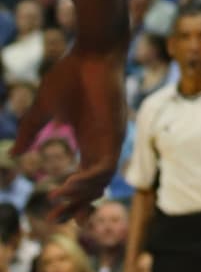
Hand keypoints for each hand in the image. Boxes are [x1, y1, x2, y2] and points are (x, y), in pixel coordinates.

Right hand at [14, 47, 126, 221]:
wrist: (93, 52)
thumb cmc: (71, 75)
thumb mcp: (44, 108)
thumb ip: (31, 131)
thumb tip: (15, 153)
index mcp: (89, 141)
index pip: (84, 179)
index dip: (72, 199)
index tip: (53, 213)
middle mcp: (102, 145)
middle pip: (95, 187)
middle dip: (77, 206)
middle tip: (55, 219)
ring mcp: (110, 140)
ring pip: (100, 181)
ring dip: (79, 194)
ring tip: (57, 198)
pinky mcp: (114, 133)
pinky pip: (105, 167)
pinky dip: (88, 180)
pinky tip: (68, 185)